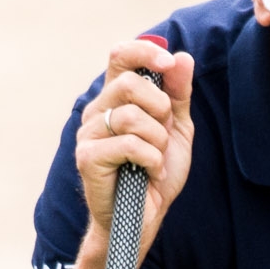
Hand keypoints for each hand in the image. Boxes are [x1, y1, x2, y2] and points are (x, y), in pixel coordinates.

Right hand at [75, 37, 196, 248]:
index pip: (120, 55)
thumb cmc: (157, 172)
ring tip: (157, 158)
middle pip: (129, 84)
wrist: (146, 217)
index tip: (167, 62)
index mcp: (116, 97)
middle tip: (165, 134)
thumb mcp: (176, 129)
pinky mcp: (87, 158)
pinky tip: (151, 173)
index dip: (144, 51)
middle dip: (160, 108)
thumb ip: (178, 94)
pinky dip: (151, 159)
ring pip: (130, 116)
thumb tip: (182, 57)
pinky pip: (127, 144)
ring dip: (157, 140)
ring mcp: (88, 134)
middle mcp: (97, 110)